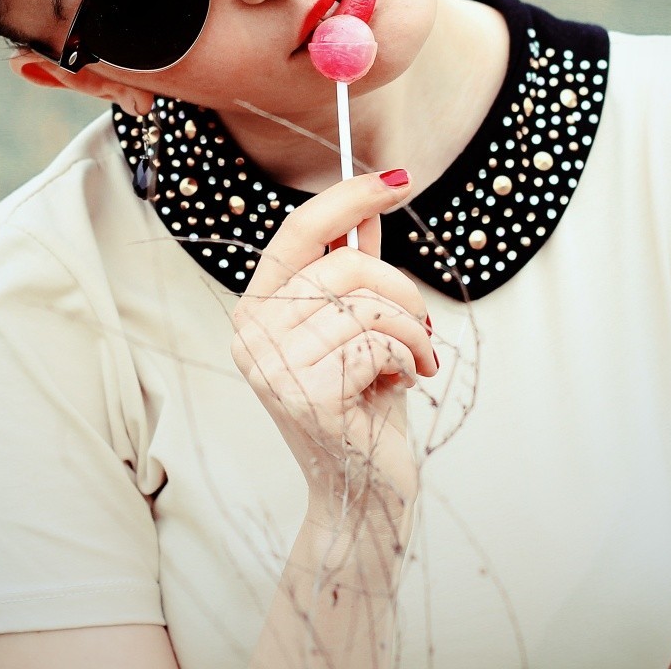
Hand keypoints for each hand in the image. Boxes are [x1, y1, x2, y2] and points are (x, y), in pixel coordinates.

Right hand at [228, 169, 436, 530]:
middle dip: (402, 289)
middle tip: (419, 327)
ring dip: (409, 331)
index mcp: (256, 312)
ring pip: (366, 303)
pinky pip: (377, 341)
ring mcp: (273, 367)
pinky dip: (408, 358)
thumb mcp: (357, 329)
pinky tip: (402, 384)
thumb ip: (354, 272)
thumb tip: (368, 209)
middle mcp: (251, 335)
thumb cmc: (360, 409)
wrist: (361, 493)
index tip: (398, 179)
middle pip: (345, 263)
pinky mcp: (306, 394)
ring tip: (413, 360)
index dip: (348, 198)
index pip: (297, 232)